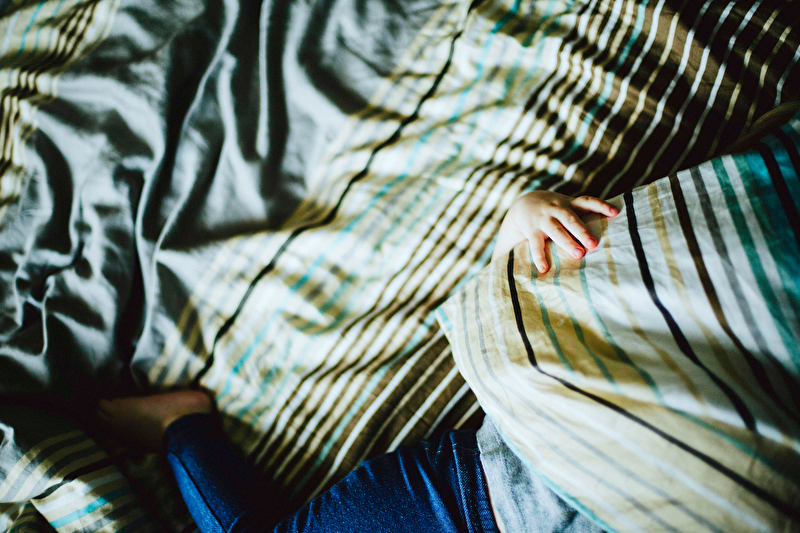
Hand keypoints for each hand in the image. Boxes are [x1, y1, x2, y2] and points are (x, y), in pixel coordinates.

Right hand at [492, 191, 618, 272]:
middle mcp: (557, 210)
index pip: (587, 201)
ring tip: (579, 255)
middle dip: (582, 231)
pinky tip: (544, 269)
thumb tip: (615, 226)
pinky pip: (535, 245)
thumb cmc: (554, 209)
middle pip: (571, 220)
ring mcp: (543, 220)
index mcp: (569, 204)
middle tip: (593, 243)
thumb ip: (585, 213)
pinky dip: (539, 257)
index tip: (615, 212)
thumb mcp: (568, 205)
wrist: (523, 203)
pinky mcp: (531, 230)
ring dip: (567, 243)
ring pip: (556, 231)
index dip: (601, 206)